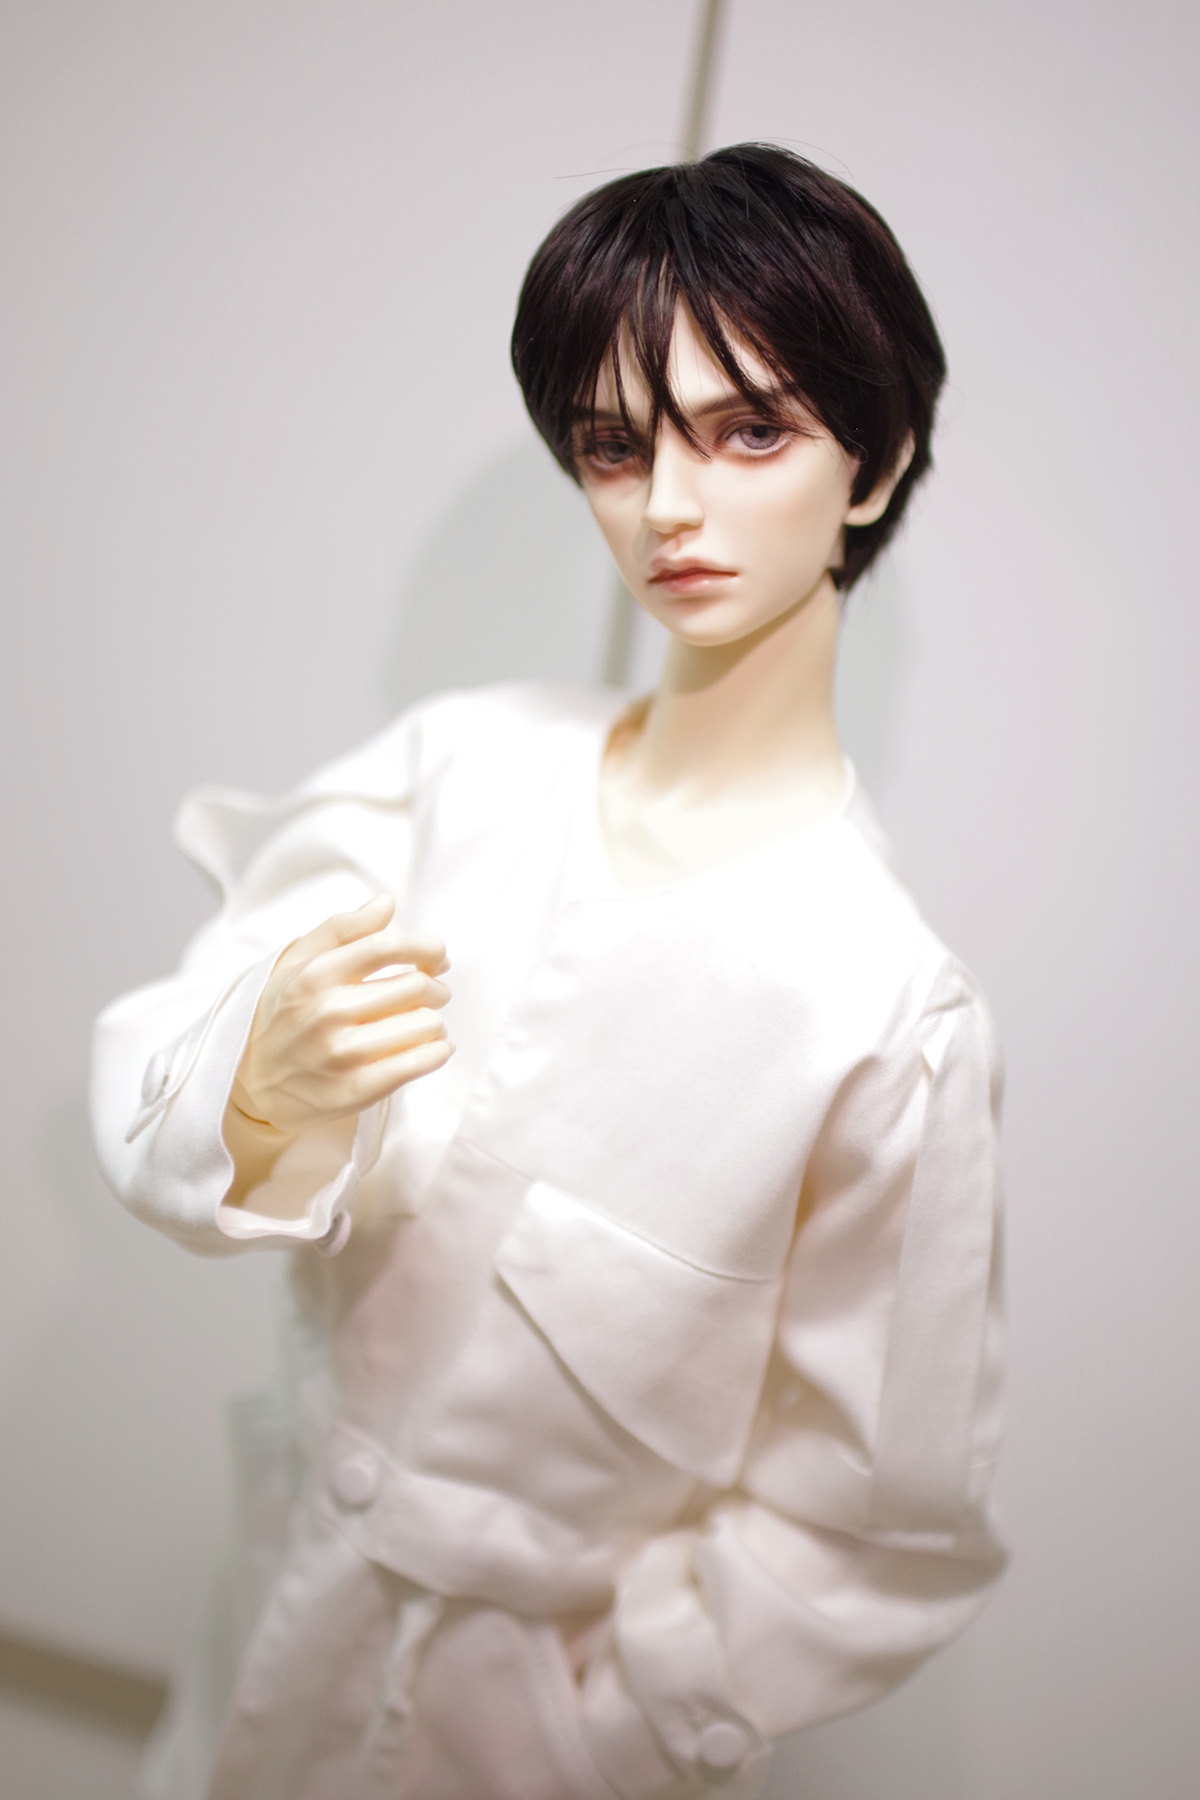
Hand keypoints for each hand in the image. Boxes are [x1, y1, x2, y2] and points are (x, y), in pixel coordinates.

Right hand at [230, 892, 452, 1137]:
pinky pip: (417, 1064)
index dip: (427, 948)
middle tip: (432, 992)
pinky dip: (437, 1052)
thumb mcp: (296, 962)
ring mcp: (341, 1054)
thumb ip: (343, 928)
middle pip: (416, 986)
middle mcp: (328, 1012)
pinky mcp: (354, 1091)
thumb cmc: (281, 1014)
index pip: (388, 946)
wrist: (248, 1083)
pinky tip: (434, 1047)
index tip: (437, 957)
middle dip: (435, 986)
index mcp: (315, 975)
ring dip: (435, 1021)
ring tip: (425, 1023)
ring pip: (425, 1025)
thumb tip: (386, 902)